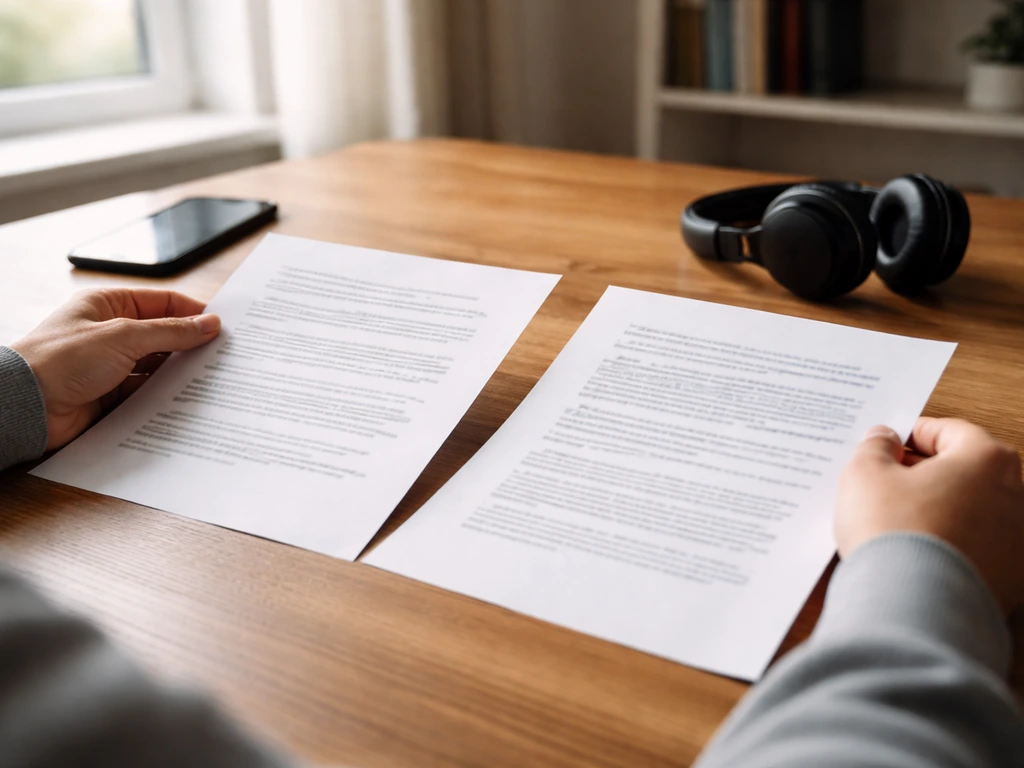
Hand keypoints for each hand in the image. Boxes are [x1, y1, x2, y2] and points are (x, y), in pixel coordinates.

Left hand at [9, 289, 220, 450]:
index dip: (193, 313)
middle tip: (221, 355)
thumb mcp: (124, 336)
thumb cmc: (59, 359)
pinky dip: (163, 396)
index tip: (221, 326)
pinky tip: (183, 399)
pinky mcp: (109, 395)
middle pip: (162, 336)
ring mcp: (109, 365)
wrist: (25, 405)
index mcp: (108, 305)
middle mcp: (109, 333)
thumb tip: (207, 325)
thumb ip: (170, 332)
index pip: (162, 303)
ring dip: (177, 373)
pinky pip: (145, 392)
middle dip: (189, 346)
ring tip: (207, 379)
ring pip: (156, 366)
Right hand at [836, 418, 1023, 613]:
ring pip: (970, 511)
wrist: (912, 607)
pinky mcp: (1009, 580)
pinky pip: (973, 549)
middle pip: (965, 471)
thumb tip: (883, 439)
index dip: (911, 434)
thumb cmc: (894, 531)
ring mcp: (1016, 542)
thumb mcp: (865, 473)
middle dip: (925, 473)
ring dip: (937, 510)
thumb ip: (874, 447)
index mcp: (986, 459)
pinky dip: (947, 545)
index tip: (887, 445)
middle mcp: (1013, 496)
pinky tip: (912, 553)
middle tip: (885, 481)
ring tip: (894, 521)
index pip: (950, 430)